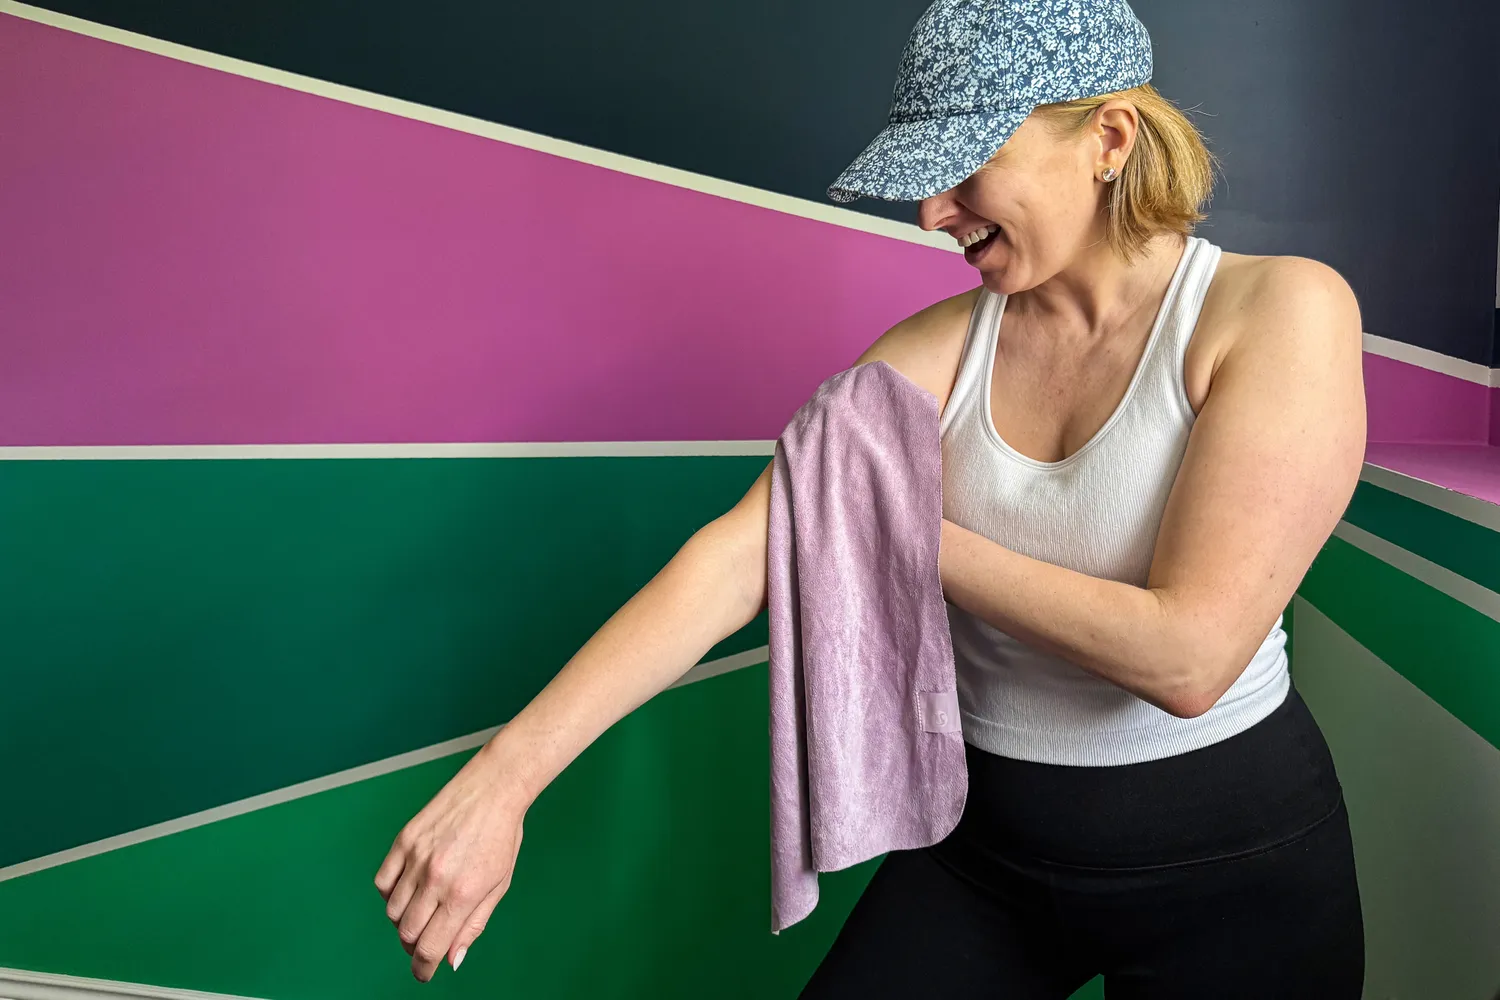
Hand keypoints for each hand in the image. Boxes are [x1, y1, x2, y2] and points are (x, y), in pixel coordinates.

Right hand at [374, 740, 529, 981]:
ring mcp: (416, 858)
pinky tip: (408, 890)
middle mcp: (436, 878)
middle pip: (408, 933)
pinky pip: (383, 882)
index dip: (424, 968)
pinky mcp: (403, 840)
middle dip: (415, 946)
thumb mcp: (498, 885)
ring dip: (404, 921)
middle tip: (426, 942)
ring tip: (423, 912)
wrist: (493, 789)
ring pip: (392, 911)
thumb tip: (452, 959)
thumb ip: (473, 925)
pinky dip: (391, 894)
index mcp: (463, 893)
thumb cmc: (502, 836)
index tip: (424, 974)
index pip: (431, 947)